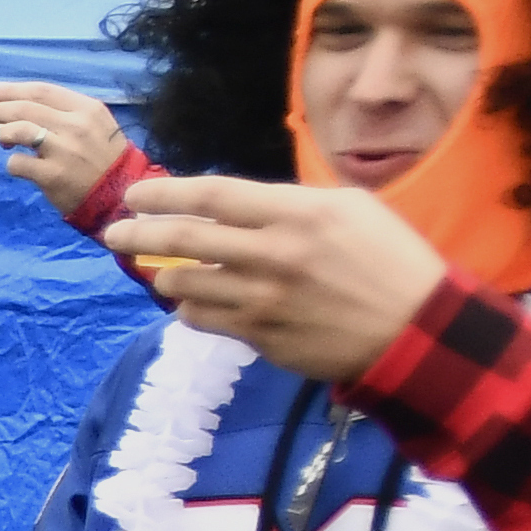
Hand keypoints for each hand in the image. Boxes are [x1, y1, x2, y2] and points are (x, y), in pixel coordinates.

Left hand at [0, 81, 130, 218]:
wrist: (120, 196)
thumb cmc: (102, 158)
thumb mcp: (94, 125)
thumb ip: (62, 114)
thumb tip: (18, 106)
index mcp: (87, 108)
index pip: (42, 91)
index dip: (10, 89)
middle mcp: (76, 125)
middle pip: (25, 108)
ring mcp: (64, 150)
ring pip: (19, 129)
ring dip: (1, 131)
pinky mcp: (53, 176)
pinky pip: (19, 163)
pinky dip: (12, 162)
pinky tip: (17, 164)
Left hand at [99, 176, 450, 381]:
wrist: (415, 330)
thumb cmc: (389, 261)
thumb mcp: (350, 210)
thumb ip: (290, 204)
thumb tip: (237, 207)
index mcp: (298, 213)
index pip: (213, 196)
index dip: (165, 194)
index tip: (136, 195)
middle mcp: (274, 254)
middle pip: (185, 240)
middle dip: (140, 234)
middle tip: (115, 232)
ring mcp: (263, 299)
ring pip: (185, 284)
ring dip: (164, 276)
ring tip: (159, 271)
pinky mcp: (260, 336)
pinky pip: (204, 319)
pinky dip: (190, 308)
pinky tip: (193, 302)